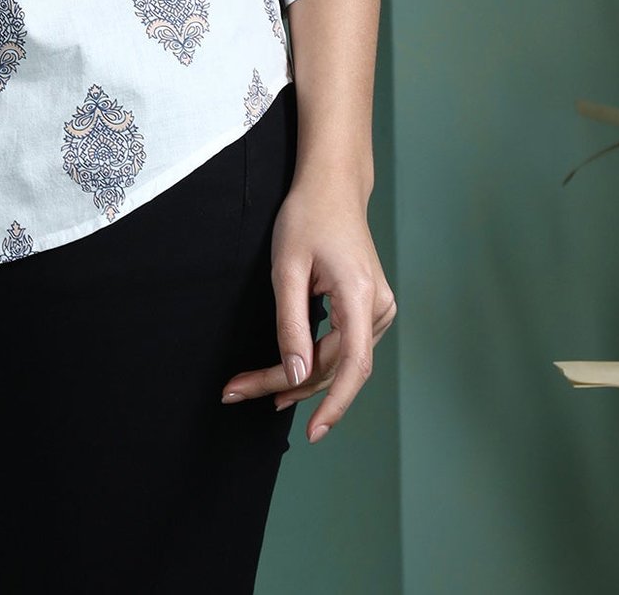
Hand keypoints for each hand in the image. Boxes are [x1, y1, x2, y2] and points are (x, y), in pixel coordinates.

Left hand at [219, 167, 397, 444]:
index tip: (311, 433)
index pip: (353, 366)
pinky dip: (315, 362)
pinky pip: (344, 348)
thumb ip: (291, 323)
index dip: (334, 404)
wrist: (333, 186)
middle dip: (288, 384)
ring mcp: (379, 310)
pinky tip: (287, 377)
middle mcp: (379, 308)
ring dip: (299, 378)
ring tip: (254, 390)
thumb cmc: (307, 217)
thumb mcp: (287, 267)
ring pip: (339, 361)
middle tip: (239, 393)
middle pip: (335, 365)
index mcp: (361, 297)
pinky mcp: (371, 310)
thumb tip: (296, 375)